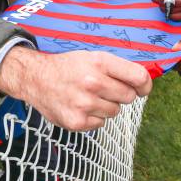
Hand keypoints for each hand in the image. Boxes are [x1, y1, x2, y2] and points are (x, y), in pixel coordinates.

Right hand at [0, 47, 151, 130]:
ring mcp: (85, 104)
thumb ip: (117, 68)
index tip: (143, 89)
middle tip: (104, 89)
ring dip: (106, 106)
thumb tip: (143, 83)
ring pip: (115, 111)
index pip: (138, 77)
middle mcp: (93, 82)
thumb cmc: (68, 67)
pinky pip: (101, 123)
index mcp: (100, 62)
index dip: (145, 85)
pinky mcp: (77, 122)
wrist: (35, 78)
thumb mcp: (92, 57)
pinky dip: (94, 117)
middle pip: (128, 97)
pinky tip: (80, 106)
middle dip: (121, 94)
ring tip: (88, 96)